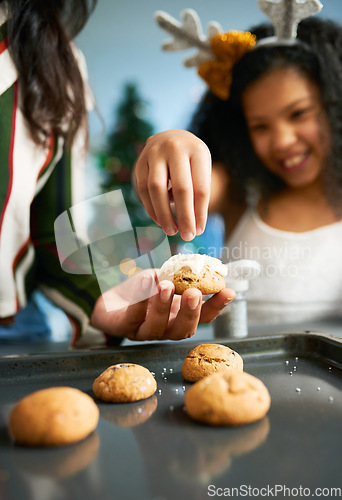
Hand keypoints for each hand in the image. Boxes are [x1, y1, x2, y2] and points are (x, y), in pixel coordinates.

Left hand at [90, 269, 234, 340]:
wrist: (111, 301)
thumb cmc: (143, 291)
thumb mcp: (164, 279)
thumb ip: (180, 277)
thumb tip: (202, 265)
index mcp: (180, 319)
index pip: (203, 318)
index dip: (217, 307)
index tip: (228, 291)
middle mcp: (166, 330)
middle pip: (183, 330)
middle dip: (190, 312)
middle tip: (194, 293)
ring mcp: (144, 332)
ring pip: (157, 327)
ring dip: (163, 306)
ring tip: (166, 285)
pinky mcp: (124, 328)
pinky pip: (132, 316)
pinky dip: (139, 299)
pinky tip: (145, 280)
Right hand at [134, 130, 211, 240]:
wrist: (171, 138)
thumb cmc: (191, 161)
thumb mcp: (201, 170)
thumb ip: (198, 193)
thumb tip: (193, 227)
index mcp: (198, 151)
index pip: (201, 187)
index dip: (200, 213)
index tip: (199, 231)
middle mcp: (175, 148)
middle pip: (181, 188)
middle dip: (184, 216)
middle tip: (186, 236)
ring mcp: (154, 153)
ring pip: (156, 189)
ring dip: (164, 214)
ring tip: (171, 231)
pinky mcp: (140, 162)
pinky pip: (143, 189)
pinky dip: (151, 208)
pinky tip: (159, 220)